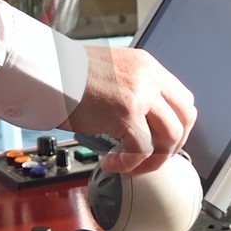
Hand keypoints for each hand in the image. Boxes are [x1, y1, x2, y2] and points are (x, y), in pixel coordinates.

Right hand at [71, 44, 195, 174]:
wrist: (44, 71)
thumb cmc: (63, 73)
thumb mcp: (108, 72)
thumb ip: (128, 90)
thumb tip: (135, 122)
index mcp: (146, 66)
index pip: (182, 99)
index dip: (176, 125)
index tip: (161, 139)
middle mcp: (148, 77)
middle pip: (185, 118)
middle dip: (172, 145)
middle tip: (152, 158)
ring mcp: (140, 94)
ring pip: (170, 137)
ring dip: (153, 159)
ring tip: (130, 165)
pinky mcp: (125, 114)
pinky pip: (142, 150)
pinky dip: (130, 164)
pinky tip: (111, 163)